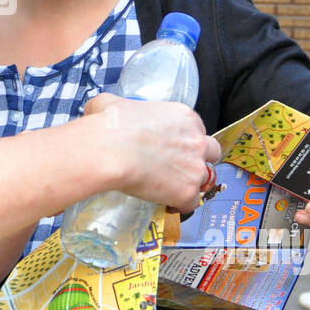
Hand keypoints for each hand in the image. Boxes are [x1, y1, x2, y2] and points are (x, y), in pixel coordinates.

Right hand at [84, 93, 219, 215]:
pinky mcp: (188, 191)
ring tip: (171, 189)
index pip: (196, 130)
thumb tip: (98, 110)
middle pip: (212, 152)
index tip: (171, 147)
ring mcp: (195, 167)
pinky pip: (191, 203)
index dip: (184, 140)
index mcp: (184, 117)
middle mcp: (196, 140)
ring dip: (190, 184)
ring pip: (205, 179)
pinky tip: (167, 204)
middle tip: (178, 167)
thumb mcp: (110, 104)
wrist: (109, 151)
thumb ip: (114, 106)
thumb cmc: (109, 125)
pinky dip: (180, 205)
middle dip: (199, 160)